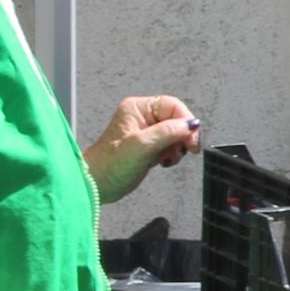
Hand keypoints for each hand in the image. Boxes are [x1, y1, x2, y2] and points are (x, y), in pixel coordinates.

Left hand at [85, 94, 202, 203]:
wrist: (98, 185)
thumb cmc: (109, 164)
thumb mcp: (141, 145)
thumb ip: (168, 132)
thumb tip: (190, 125)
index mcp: (138, 108)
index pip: (173, 105)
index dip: (185, 121)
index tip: (191, 138)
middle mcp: (142, 117)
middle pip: (177, 119)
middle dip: (182, 136)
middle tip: (184, 148)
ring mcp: (146, 132)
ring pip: (176, 133)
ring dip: (178, 147)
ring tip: (168, 157)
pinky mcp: (150, 147)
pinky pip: (171, 145)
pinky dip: (172, 154)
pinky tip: (164, 160)